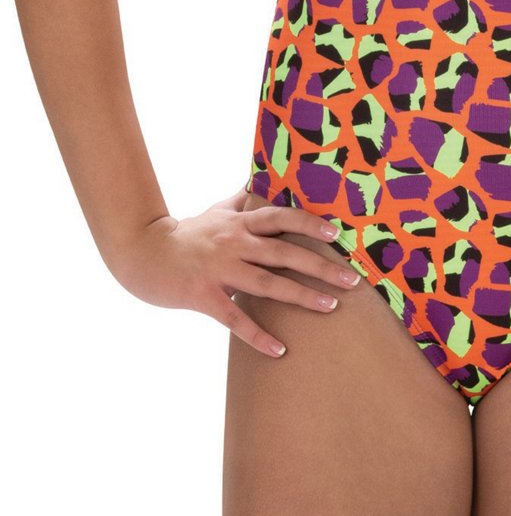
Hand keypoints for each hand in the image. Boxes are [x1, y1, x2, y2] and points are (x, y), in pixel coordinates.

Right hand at [106, 187, 358, 356]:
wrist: (143, 253)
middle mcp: (234, 243)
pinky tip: (280, 349)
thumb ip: (242, 198)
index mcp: (239, 223)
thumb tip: (261, 177)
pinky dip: (258, 336)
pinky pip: (236, 319)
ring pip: (267, 284)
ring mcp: (219, 270)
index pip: (280, 218)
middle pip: (283, 252)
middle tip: (351, 279)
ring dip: (301, 296)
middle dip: (319, 265)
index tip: (336, 233)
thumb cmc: (187, 233)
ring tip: (330, 306)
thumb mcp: (216, 210)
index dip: (308, 223)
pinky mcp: (204, 296)